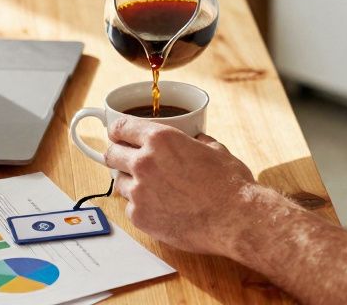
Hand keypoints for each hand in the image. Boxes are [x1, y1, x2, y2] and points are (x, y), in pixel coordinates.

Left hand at [104, 117, 256, 255]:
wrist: (234, 219)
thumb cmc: (229, 184)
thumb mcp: (214, 149)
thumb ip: (195, 142)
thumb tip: (195, 140)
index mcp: (160, 139)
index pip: (121, 127)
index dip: (118, 130)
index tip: (117, 134)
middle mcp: (144, 162)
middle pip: (112, 154)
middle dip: (118, 155)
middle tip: (128, 161)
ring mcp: (139, 192)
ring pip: (119, 182)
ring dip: (130, 182)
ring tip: (151, 189)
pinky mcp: (140, 217)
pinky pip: (130, 207)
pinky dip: (141, 207)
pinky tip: (159, 208)